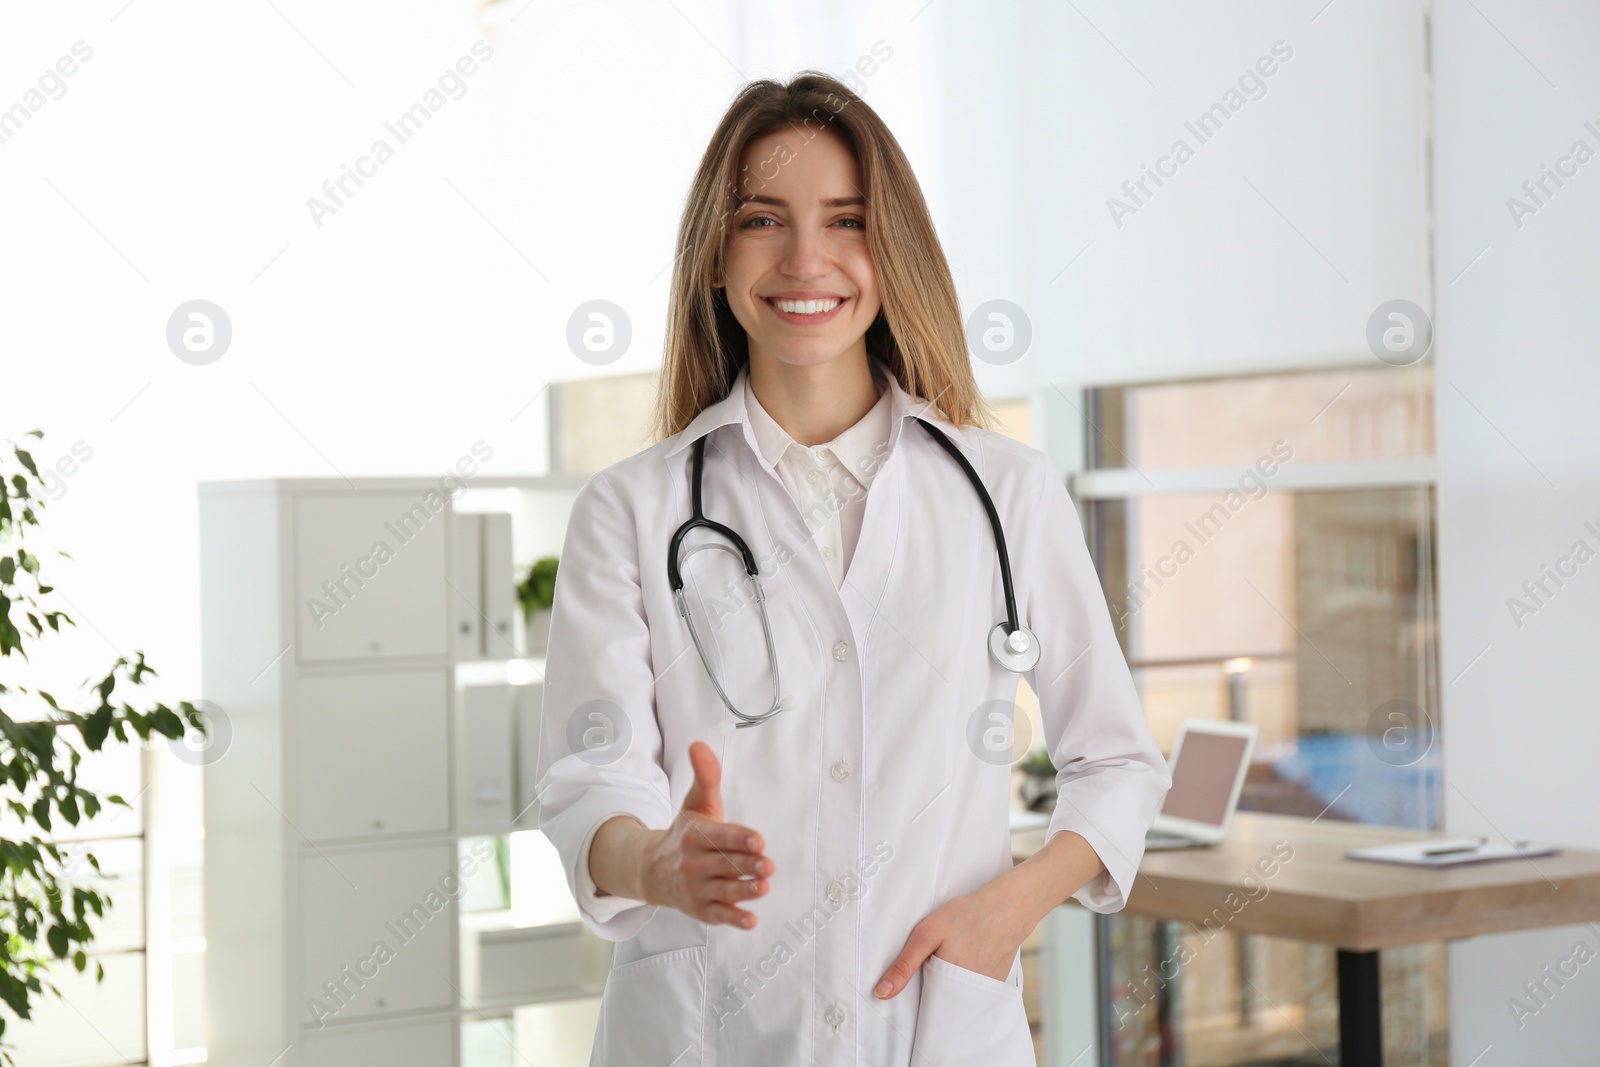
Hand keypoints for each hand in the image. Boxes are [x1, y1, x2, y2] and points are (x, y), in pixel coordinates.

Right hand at [638, 740, 773, 928]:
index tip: (758, 840)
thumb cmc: (686, 833)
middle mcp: (696, 864)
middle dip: (747, 864)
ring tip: (763, 887)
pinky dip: (734, 919)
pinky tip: (750, 920)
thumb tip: (699, 744)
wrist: (652, 869)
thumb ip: (705, 775)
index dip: (740, 839)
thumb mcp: (696, 803)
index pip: (721, 837)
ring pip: (724, 890)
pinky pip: (718, 915)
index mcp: (697, 836)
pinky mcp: (702, 909)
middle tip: (767, 865)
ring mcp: (698, 889)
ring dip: (744, 891)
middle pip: (726, 864)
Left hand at [874, 883, 1028, 997]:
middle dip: (936, 992)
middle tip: (940, 962)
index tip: (919, 986)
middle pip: (944, 1005)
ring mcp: (986, 989)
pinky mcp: (997, 982)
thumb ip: (904, 964)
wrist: (1009, 906)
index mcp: (948, 983)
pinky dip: (969, 981)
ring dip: (953, 986)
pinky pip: (976, 991)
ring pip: (960, 998)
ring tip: (956, 957)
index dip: (920, 999)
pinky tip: (970, 958)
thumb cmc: (966, 914)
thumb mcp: (927, 933)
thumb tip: (882, 993)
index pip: (928, 1009)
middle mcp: (969, 992)